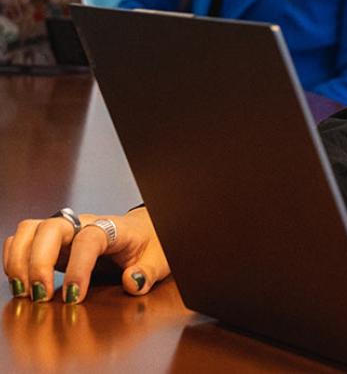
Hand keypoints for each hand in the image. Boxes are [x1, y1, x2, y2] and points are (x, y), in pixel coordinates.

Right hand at [3, 208, 169, 303]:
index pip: (89, 239)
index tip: (74, 296)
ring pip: (30, 230)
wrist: (144, 230)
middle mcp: (83, 223)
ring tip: (25, 292)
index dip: (79, 267)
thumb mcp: (159, 259)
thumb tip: (133, 282)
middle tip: (41, 296)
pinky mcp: (52, 242)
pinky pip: (23, 240)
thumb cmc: (150, 244)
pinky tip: (21, 284)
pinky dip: (13, 259)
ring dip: (19, 260)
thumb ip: (148, 271)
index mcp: (113, 226)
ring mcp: (64, 230)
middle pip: (50, 228)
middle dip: (38, 262)